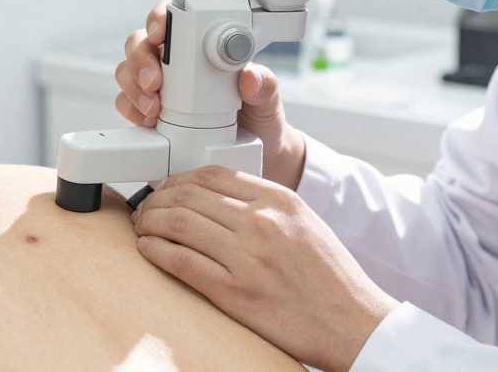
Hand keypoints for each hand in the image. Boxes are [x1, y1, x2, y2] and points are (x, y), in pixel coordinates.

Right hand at [115, 0, 306, 188]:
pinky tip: (148, 120)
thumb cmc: (259, 116)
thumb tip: (248, 76)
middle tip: (154, 80)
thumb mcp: (268, 99)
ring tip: (153, 108)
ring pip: (127, 71)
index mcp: (201, 46)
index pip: (172, 18)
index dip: (158, 19)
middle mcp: (176, 62)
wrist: (258, 153)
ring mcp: (160, 86)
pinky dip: (131, 110)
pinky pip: (127, 103)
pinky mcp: (149, 112)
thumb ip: (263, 84)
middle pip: (140, 43)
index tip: (160, 34)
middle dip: (140, 59)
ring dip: (133, 87)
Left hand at [133, 166, 397, 371]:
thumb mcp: (303, 222)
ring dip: (150, 222)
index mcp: (279, 200)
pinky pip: (181, 262)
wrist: (354, 323)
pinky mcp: (235, 292)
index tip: (167, 188)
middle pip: (189, 194)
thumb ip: (264, 206)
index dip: (179, 178)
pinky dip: (156, 251)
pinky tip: (147, 249)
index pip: (212, 174)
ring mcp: (247, 257)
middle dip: (157, 198)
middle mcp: (261, 222)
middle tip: (146, 208)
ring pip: (179, 223)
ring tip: (143, 227)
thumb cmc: (331, 278)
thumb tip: (215, 199)